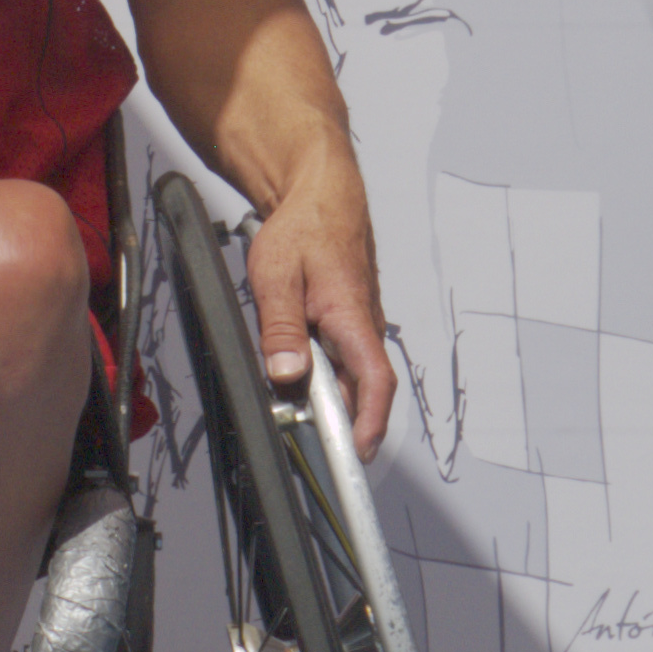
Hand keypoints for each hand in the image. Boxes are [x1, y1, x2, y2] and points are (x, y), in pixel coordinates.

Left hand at [245, 140, 394, 457]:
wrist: (320, 196)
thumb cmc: (305, 227)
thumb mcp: (277, 276)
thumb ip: (281, 328)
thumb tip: (287, 373)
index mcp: (353, 318)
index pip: (375, 384)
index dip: (368, 425)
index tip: (356, 455)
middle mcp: (363, 328)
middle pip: (356, 390)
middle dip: (331, 418)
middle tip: (298, 431)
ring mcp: (357, 328)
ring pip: (344, 377)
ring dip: (320, 393)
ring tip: (286, 394)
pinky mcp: (346, 326)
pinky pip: (337, 361)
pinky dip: (317, 374)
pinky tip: (291, 367)